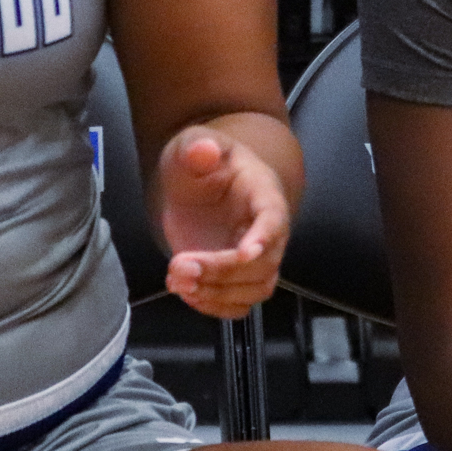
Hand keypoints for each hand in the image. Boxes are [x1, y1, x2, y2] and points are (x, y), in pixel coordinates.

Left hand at [155, 125, 289, 318]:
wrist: (197, 180)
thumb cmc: (200, 159)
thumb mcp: (192, 143)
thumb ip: (198, 146)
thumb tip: (204, 150)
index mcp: (263, 192)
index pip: (274, 218)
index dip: (264, 237)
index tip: (244, 254)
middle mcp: (268, 230)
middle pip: (264, 263)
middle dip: (222, 272)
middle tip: (179, 266)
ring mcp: (254, 257)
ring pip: (255, 289)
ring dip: (218, 295)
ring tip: (177, 283)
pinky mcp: (237, 277)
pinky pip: (239, 304)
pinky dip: (216, 307)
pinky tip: (187, 293)